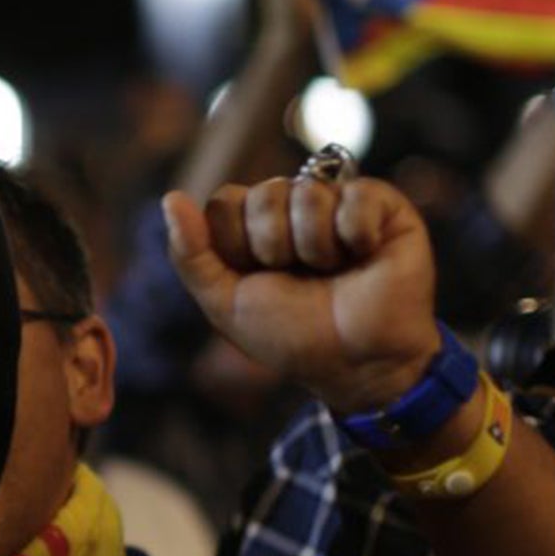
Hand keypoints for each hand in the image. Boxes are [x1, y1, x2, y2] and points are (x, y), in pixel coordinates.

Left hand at [162, 175, 439, 414]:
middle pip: (263, 193)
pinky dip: (354, 233)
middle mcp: (292, 208)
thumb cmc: (291, 335)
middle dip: (274, 247)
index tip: (257, 276)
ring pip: (307, 193)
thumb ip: (190, 255)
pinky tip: (363, 254)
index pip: (224, 202)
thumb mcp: (224, 302)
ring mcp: (337, 203)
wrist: (355, 362)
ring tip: (333, 271)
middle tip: (299, 276)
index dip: (235, 243)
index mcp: (252, 227)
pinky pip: (356, 194)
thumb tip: (171, 198)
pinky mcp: (383, 206)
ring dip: (315, 247)